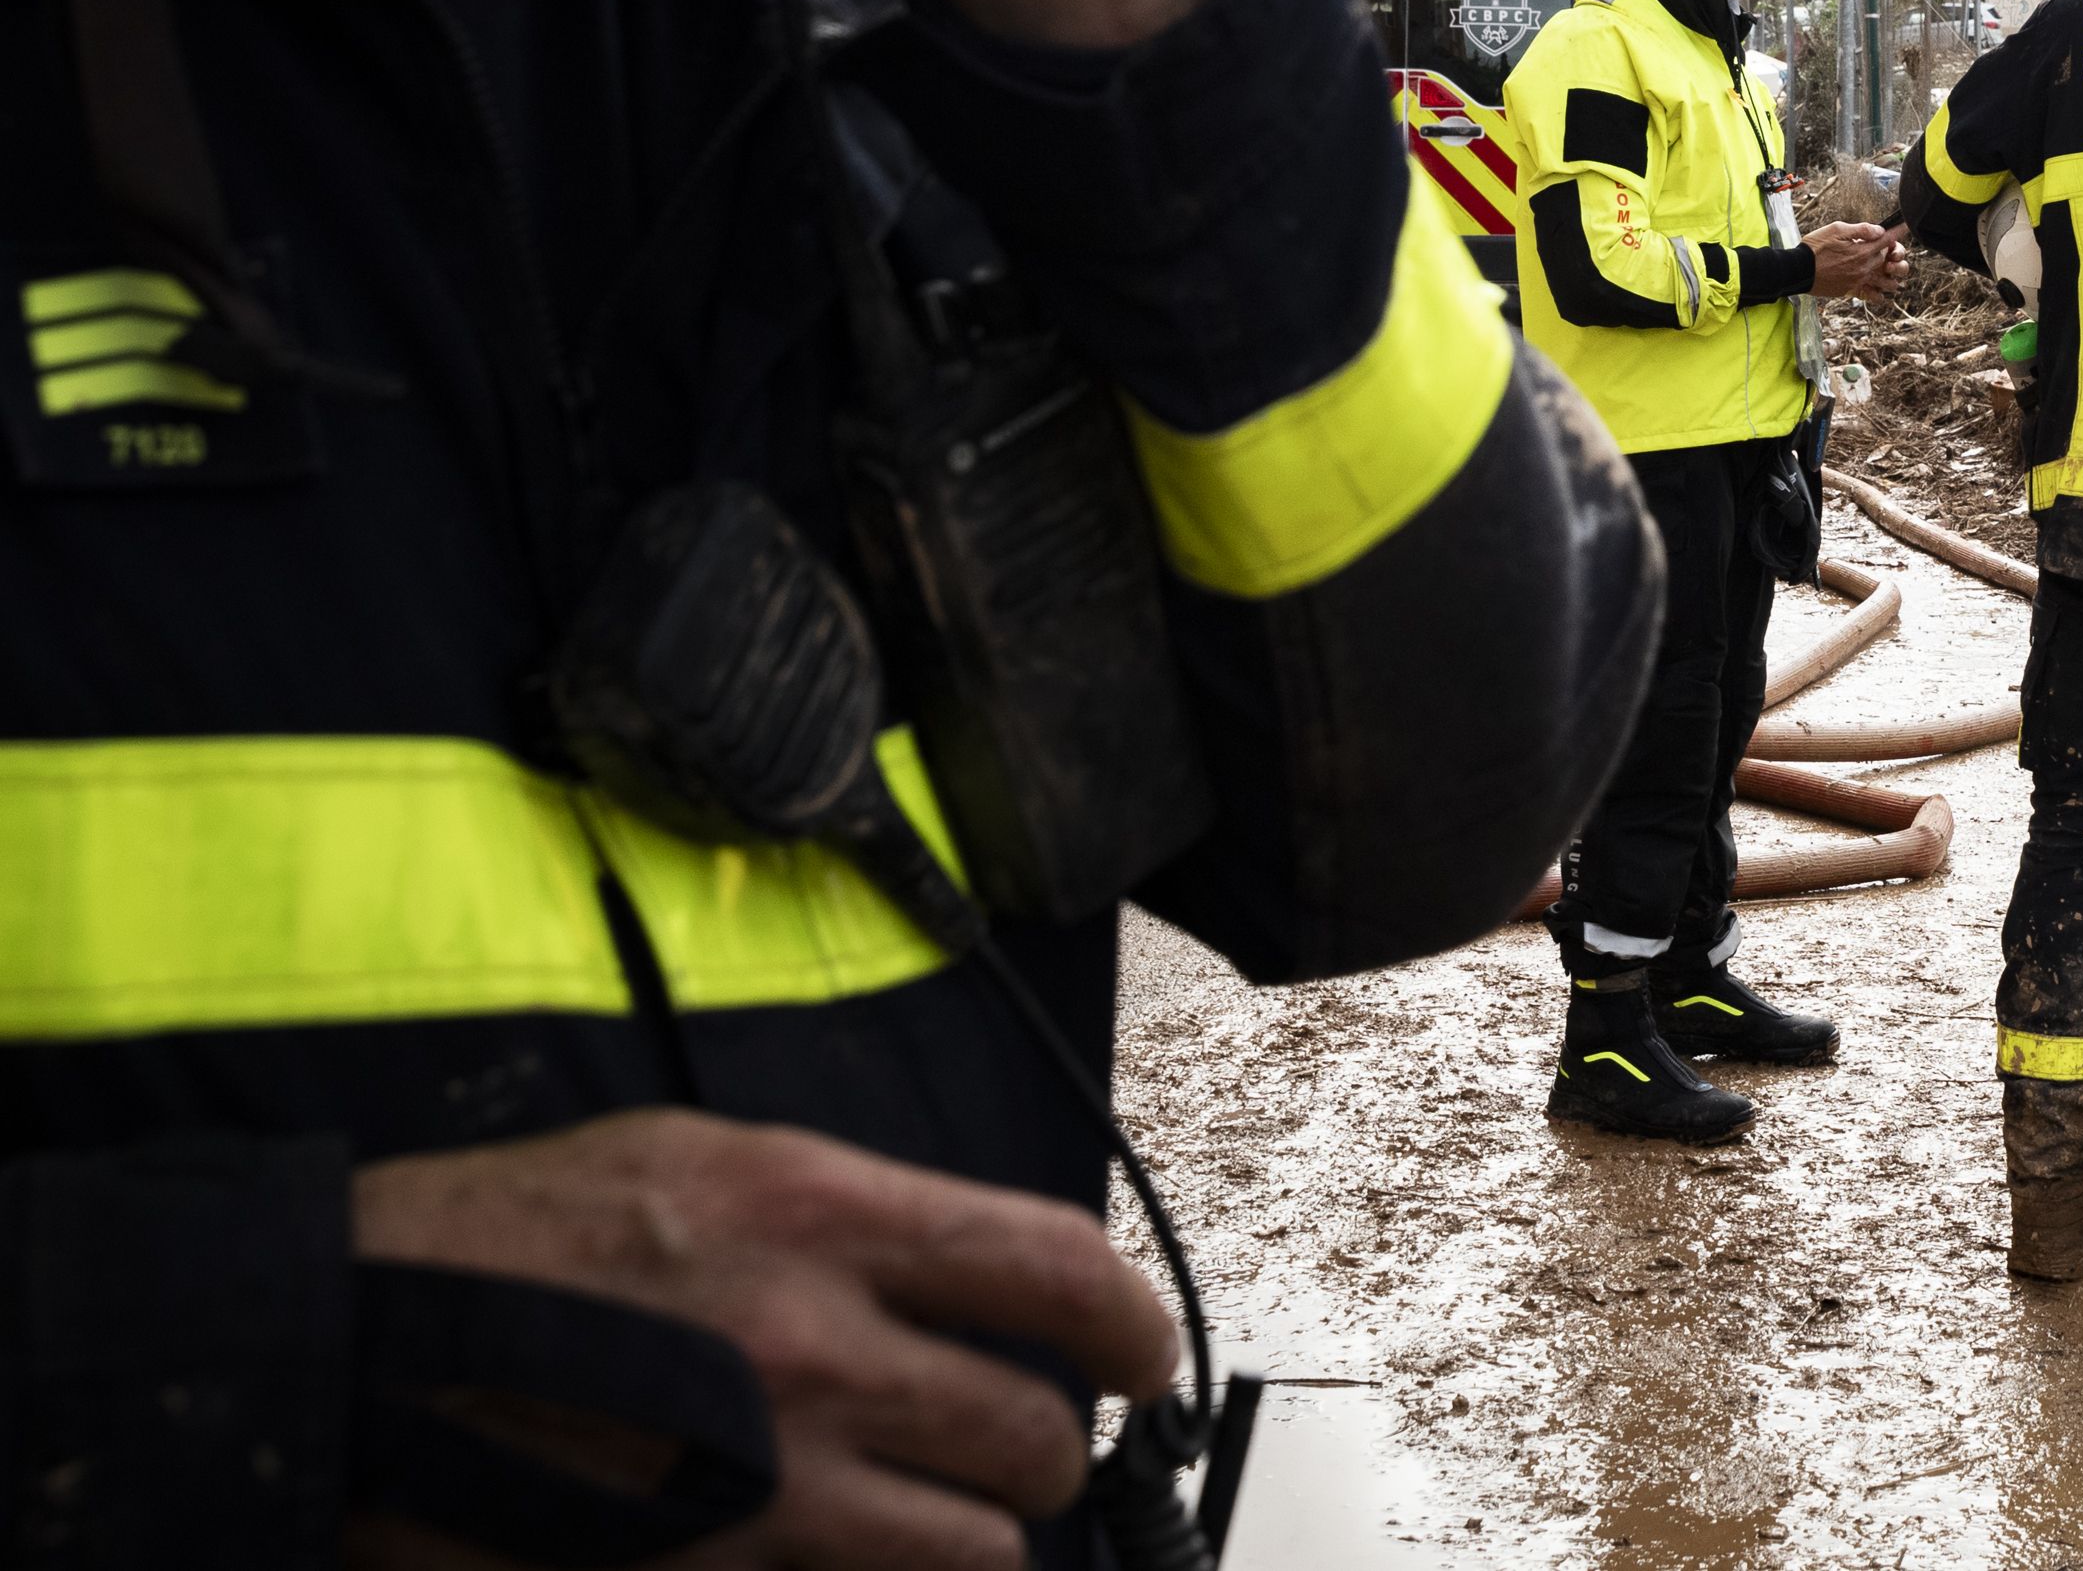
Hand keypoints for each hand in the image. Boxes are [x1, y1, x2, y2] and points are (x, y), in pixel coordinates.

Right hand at [347, 1109, 1174, 1570]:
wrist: (338, 1356)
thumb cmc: (498, 1246)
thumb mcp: (694, 1160)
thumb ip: (847, 1216)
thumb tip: (966, 1271)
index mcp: (819, 1218)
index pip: (1061, 1271)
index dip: (1132, 1327)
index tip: (1136, 1356)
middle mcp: (812, 1353)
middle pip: (1034, 1436)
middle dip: (1045, 1451)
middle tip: (1018, 1449)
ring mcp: (764, 1492)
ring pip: (973, 1553)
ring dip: (967, 1540)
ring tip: (929, 1515)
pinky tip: (838, 1555)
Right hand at [1808, 222, 1905, 302]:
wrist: (1799, 270)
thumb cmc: (1815, 247)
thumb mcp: (1836, 229)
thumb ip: (1861, 230)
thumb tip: (1879, 231)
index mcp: (1862, 251)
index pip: (1888, 240)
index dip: (1898, 232)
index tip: (1905, 226)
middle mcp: (1864, 268)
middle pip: (1888, 259)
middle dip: (1890, 251)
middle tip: (1884, 245)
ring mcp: (1859, 281)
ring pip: (1888, 282)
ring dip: (1890, 274)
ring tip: (1886, 268)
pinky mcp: (1852, 290)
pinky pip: (1873, 296)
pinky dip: (1879, 293)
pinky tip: (1877, 287)